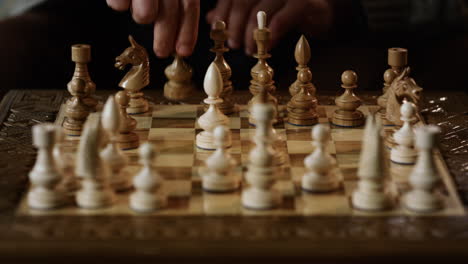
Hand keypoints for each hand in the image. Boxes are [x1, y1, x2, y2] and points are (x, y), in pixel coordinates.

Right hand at [107, 0, 199, 57]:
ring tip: (143, 15)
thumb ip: (175, 3)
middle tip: (162, 51)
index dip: (187, 30)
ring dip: (144, 15)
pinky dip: (120, 4)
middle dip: (167, 33)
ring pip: (147, 7)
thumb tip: (180, 39)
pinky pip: (119, 1)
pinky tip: (122, 3)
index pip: (188, 3)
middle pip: (171, 7)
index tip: (183, 51)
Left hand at [206, 0, 332, 54]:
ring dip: (251, 34)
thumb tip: (210, 18)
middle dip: (234, 25)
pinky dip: (270, 35)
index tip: (217, 31)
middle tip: (233, 44)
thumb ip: (235, 12)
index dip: (222, 13)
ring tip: (248, 49)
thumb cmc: (285, 10)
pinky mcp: (303, 3)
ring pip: (260, 11)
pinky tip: (265, 47)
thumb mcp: (257, 10)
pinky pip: (282, 19)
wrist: (320, 12)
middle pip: (243, 1)